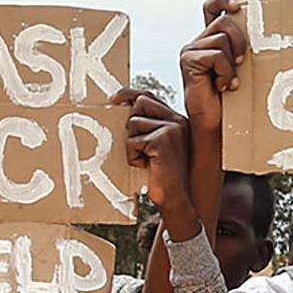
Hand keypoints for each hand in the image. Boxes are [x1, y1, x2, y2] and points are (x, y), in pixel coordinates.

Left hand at [118, 90, 193, 223]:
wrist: (175, 198)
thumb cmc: (161, 174)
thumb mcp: (157, 145)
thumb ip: (148, 125)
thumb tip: (125, 104)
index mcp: (177, 119)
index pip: (149, 96)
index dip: (129, 94)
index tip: (114, 98)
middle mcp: (177, 120)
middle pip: (139, 103)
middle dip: (132, 126)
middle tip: (142, 147)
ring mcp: (172, 129)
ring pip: (132, 124)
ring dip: (132, 145)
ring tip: (147, 159)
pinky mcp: (162, 140)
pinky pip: (132, 141)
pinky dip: (133, 156)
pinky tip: (147, 166)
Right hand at [177, 0, 250, 129]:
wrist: (214, 122)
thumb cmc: (230, 97)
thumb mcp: (238, 65)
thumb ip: (240, 46)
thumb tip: (259, 28)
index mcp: (209, 39)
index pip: (211, 7)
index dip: (223, 0)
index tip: (238, 8)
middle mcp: (197, 42)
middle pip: (224, 21)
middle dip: (240, 41)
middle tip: (241, 63)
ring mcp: (190, 50)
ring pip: (221, 38)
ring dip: (232, 62)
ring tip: (228, 81)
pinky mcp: (188, 61)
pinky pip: (216, 55)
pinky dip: (225, 72)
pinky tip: (221, 86)